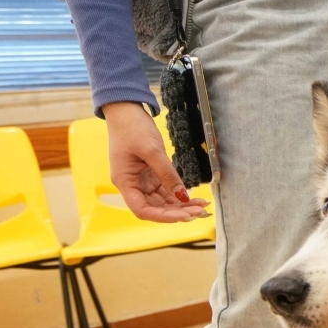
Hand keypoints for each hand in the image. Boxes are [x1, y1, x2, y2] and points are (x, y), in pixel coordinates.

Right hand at [103, 101, 209, 222]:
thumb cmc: (132, 128)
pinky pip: (165, 190)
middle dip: (177, 212)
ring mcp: (141, 180)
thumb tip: (182, 196)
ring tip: (202, 206)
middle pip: (154, 208)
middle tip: (201, 212)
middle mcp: (132, 184)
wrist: (126, 111)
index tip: (184, 216)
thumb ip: (167, 174)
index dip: (163, 217)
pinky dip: (179, 195)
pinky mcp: (150, 175)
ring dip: (181, 206)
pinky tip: (194, 198)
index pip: (142, 209)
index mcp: (125, 181)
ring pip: (162, 201)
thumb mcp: (152, 151)